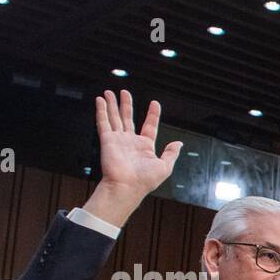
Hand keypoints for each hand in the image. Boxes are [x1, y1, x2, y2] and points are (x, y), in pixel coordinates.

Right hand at [82, 90, 182, 226]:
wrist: (127, 186)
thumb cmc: (145, 180)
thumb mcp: (165, 167)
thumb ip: (171, 153)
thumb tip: (179, 143)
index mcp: (145, 147)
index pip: (149, 126)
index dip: (152, 115)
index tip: (154, 103)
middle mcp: (130, 142)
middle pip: (128, 118)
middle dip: (126, 105)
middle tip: (125, 92)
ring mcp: (118, 140)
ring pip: (115, 117)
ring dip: (112, 104)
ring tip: (110, 92)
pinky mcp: (107, 140)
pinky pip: (103, 122)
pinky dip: (101, 110)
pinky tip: (100, 100)